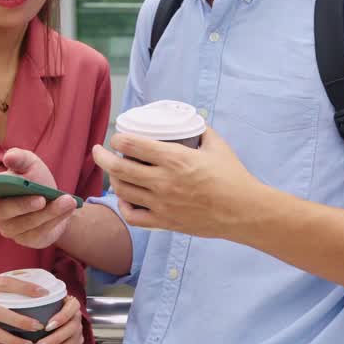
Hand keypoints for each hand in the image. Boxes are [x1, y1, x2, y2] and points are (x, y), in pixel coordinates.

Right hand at [0, 148, 78, 248]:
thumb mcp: (31, 165)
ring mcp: (10, 230)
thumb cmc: (36, 181)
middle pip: (5, 212)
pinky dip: (56, 219)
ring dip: (49, 212)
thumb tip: (10, 157)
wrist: (57, 202)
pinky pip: (40, 232)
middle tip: (41, 198)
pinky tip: (68, 208)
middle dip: (24, 205)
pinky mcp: (27, 241)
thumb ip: (21, 159)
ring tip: (66, 200)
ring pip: (27, 224)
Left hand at [35, 295, 84, 343]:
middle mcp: (77, 318)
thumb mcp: (44, 300)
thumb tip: (12, 310)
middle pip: (70, 330)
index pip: (70, 310)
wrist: (60, 310)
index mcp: (71, 304)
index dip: (60, 318)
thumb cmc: (49, 305)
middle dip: (54, 340)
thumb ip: (34, 303)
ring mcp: (78, 331)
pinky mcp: (77, 343)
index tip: (47, 326)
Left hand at [92, 125, 264, 237]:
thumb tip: (190, 120)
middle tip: (99, 151)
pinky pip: (133, 216)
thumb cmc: (233, 177)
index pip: (133, 146)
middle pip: (119, 169)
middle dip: (102, 157)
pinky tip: (125, 199)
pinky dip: (124, 206)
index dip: (118, 139)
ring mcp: (163, 204)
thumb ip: (201, 130)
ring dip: (112, 179)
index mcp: (176, 159)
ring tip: (112, 172)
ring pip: (122, 191)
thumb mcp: (217, 145)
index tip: (116, 137)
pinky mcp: (166, 222)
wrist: (244, 211)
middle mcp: (164, 182)